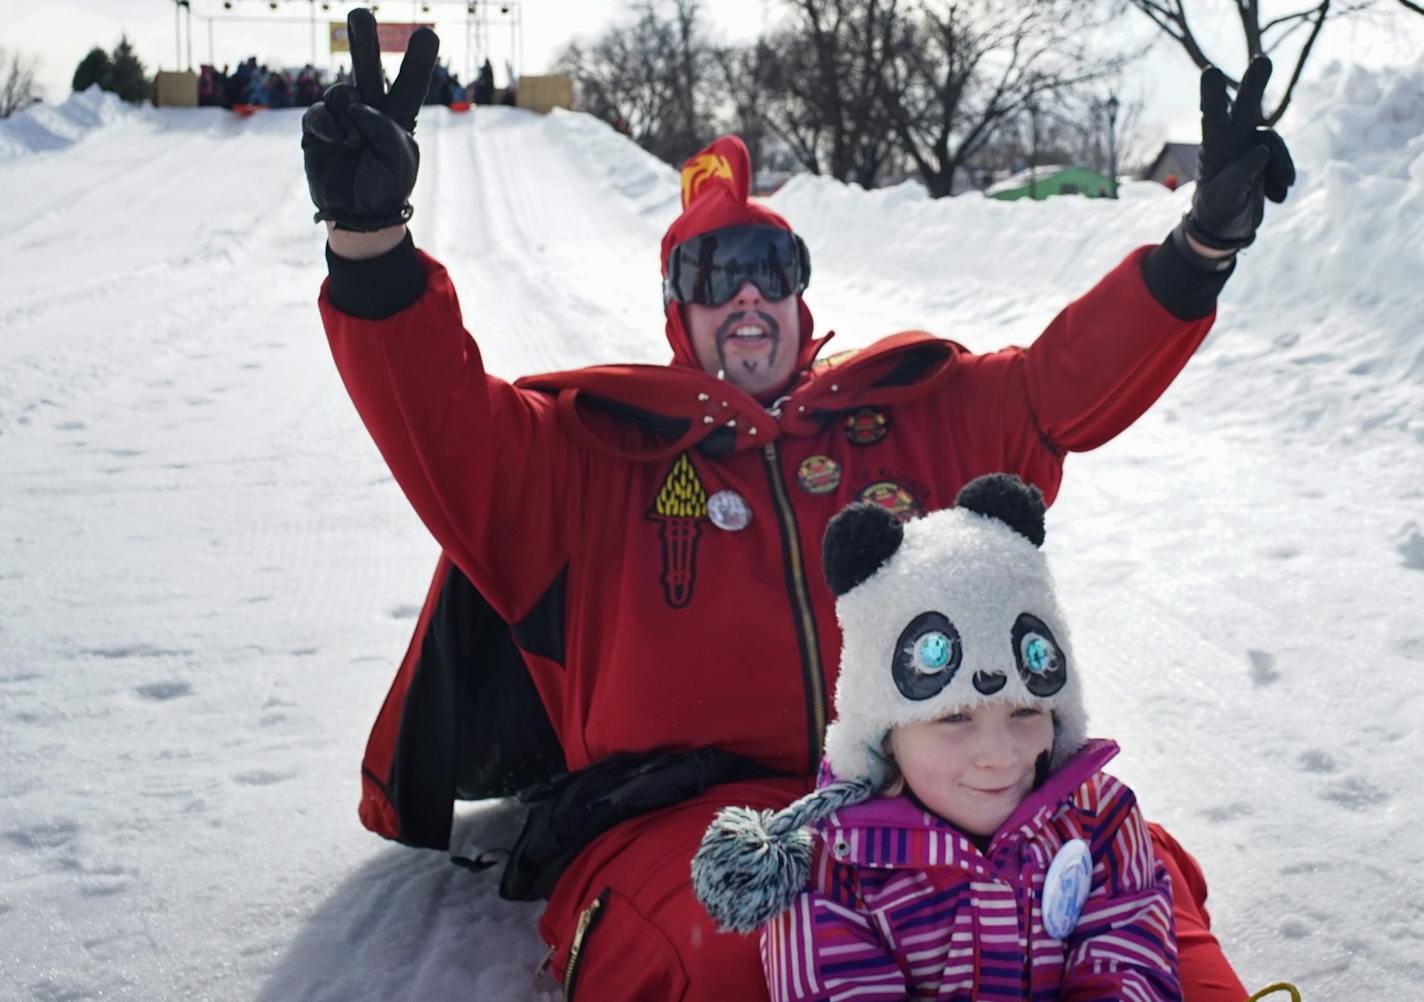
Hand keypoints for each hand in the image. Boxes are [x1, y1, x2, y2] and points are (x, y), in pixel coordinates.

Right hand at [302, 9, 438, 231]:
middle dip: (363, 38)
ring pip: (341, 91)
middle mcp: (370, 109)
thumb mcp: (400, 159)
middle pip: (368, 66)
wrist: (358, 214)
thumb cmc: (386, 187)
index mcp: (399, 116)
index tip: (428, 34)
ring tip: (354, 144)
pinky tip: (336, 142)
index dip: (417, 60)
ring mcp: (342, 116)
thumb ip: (385, 127)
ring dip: (348, 117)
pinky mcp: (318, 127)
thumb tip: (355, 105)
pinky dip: (328, 126)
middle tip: (359, 12)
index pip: (410, 83)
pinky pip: (320, 112)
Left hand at [1181, 56, 1294, 252]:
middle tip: (1262, 60)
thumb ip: (1239, 175)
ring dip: (1282, 165)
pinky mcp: (1265, 158)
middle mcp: (1232, 140)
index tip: (1210, 72)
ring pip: (1273, 142)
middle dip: (1254, 85)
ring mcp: (1250, 147)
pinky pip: (1281, 160)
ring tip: (1281, 188)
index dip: (1212, 95)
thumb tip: (1261, 150)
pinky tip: (1275, 196)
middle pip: (1245, 108)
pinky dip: (1282, 179)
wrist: (1224, 228)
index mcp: (1215, 148)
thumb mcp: (1224, 198)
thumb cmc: (1216, 210)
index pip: (1213, 118)